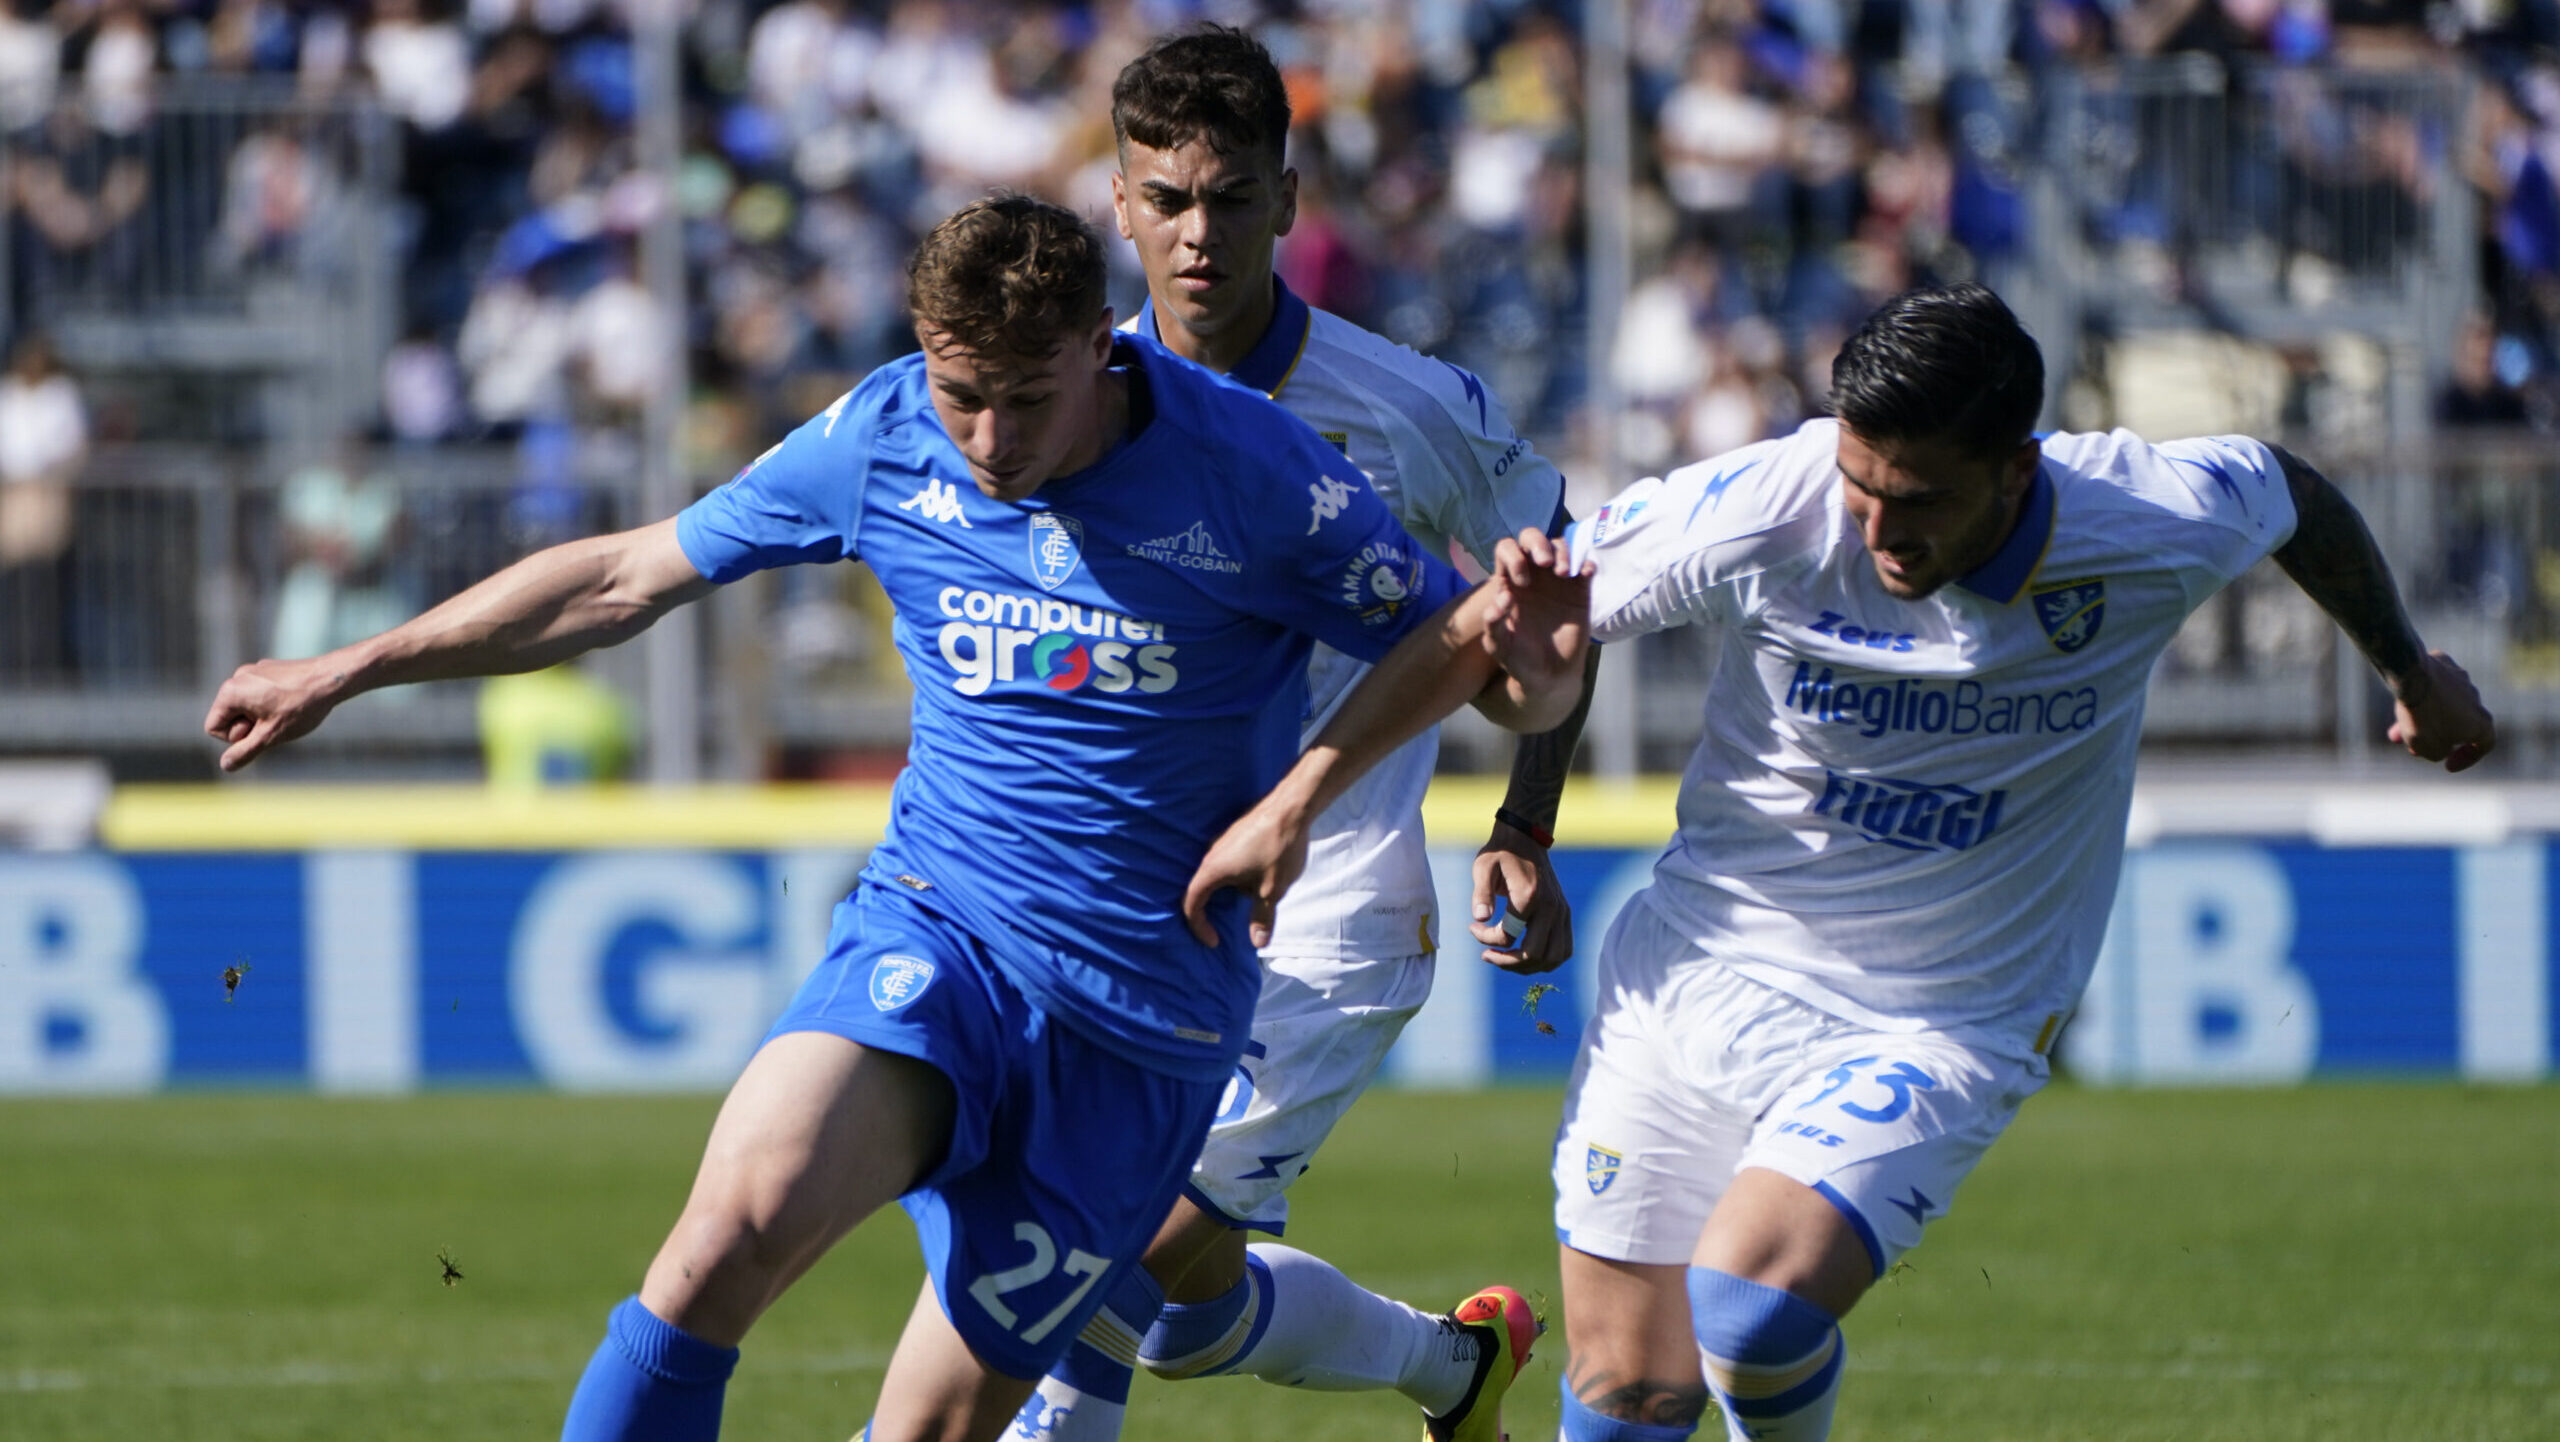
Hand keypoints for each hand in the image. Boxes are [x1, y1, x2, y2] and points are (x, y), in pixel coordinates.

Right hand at [203, 654, 350, 771]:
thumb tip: (226, 765)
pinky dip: (272, 704)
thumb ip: (245, 751)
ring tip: (287, 713)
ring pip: (246, 707)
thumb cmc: (301, 707)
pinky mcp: (268, 669)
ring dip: (262, 717)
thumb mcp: (271, 736)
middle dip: (250, 726)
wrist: (332, 678)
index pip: (213, 727)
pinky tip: (293, 703)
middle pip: (229, 717)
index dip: (237, 737)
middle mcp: (237, 677)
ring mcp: (253, 671)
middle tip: (277, 722)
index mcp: (230, 692)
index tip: (261, 730)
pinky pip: (260, 695)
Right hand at [1182, 798, 1311, 947]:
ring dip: (1230, 891)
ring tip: (1252, 899)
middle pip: (1203, 889)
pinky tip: (1260, 877)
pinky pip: (1228, 862)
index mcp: (1213, 870)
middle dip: (1214, 911)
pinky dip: (1237, 876)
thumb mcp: (1272, 890)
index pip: (1192, 904)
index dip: (1199, 927)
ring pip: (1218, 874)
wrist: (1292, 807)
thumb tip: (1258, 943)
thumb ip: (1262, 918)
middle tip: (1231, 924)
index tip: (1214, 941)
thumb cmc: (1279, 849)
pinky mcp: (1236, 833)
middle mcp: (1211, 854)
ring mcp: (1222, 841)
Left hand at [1470, 823, 1572, 972]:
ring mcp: (1561, 911)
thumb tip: (1479, 919)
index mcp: (1529, 896)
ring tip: (1506, 960)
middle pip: (1534, 954)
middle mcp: (1551, 907)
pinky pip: (1564, 949)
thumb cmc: (1500, 852)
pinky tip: (1526, 956)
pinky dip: (1547, 960)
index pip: (1508, 937)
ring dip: (1529, 966)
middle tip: (1487, 955)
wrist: (1525, 837)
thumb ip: (1480, 893)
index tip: (1472, 927)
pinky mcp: (1564, 913)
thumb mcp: (1483, 866)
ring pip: (1554, 957)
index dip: (1486, 939)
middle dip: (1507, 962)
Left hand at [1485, 528, 1591, 700]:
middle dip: (1537, 543)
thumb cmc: (1519, 659)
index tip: (1522, 583)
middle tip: (1545, 563)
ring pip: (1559, 546)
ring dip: (1563, 552)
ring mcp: (1557, 581)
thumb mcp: (1499, 646)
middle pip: (1532, 538)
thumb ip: (1493, 624)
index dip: (1512, 557)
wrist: (1549, 676)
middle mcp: (1532, 575)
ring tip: (1564, 573)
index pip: (1506, 551)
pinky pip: (1584, 565)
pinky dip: (1586, 563)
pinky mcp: (1579, 590)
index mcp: (1509, 582)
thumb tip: (1502, 597)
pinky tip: (1586, 572)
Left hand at [2387, 650, 2494, 772]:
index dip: (2468, 757)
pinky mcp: (2443, 662)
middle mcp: (2475, 699)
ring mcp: (2460, 678)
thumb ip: (2439, 753)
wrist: (2412, 677)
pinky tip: (2403, 700)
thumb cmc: (2424, 717)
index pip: (2484, 744)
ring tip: (2398, 728)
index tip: (2448, 765)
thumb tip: (2438, 746)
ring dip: (2424, 717)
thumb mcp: (2430, 749)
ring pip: (2443, 703)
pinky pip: (2434, 683)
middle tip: (2413, 748)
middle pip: (2458, 723)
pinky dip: (2421, 694)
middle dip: (2435, 737)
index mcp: (2481, 722)